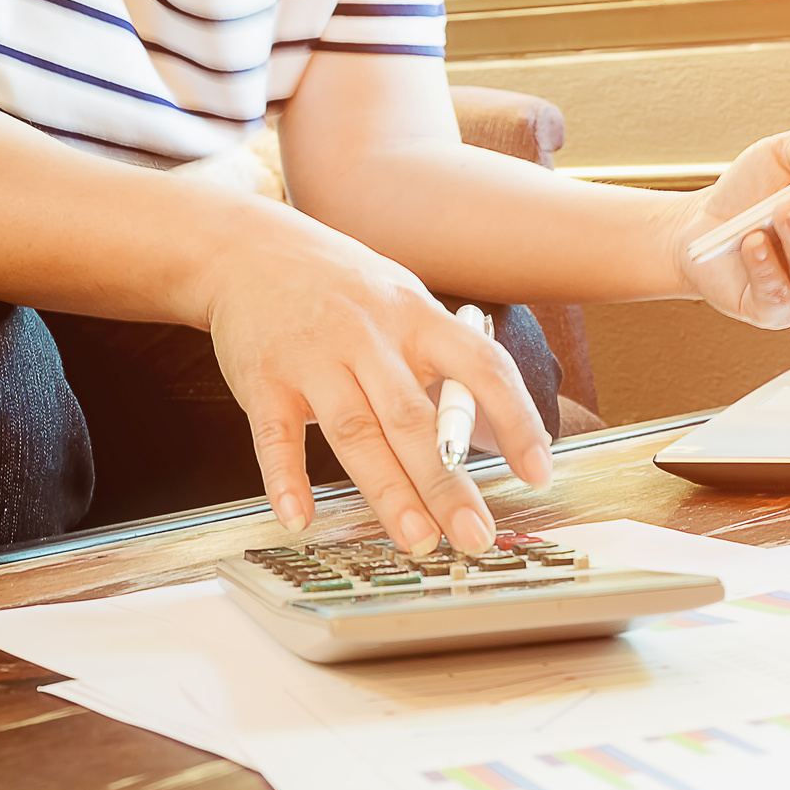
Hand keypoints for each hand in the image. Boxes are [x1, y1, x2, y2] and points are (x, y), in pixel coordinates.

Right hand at [200, 205, 551, 553]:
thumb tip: (494, 433)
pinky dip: (286, 479)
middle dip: (448, 483)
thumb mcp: (405, 304)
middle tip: (475, 537)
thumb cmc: (345, 289)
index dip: (516, 418)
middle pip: (414, 417)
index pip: (482, 366)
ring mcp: (314, 357)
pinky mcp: (263, 378)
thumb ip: (444, 363)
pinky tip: (301, 519)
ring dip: (387, 491)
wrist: (250, 250)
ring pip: (355, 430)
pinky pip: (276, 435)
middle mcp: (370, 336)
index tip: (539, 472)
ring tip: (417, 540)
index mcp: (418, 317)